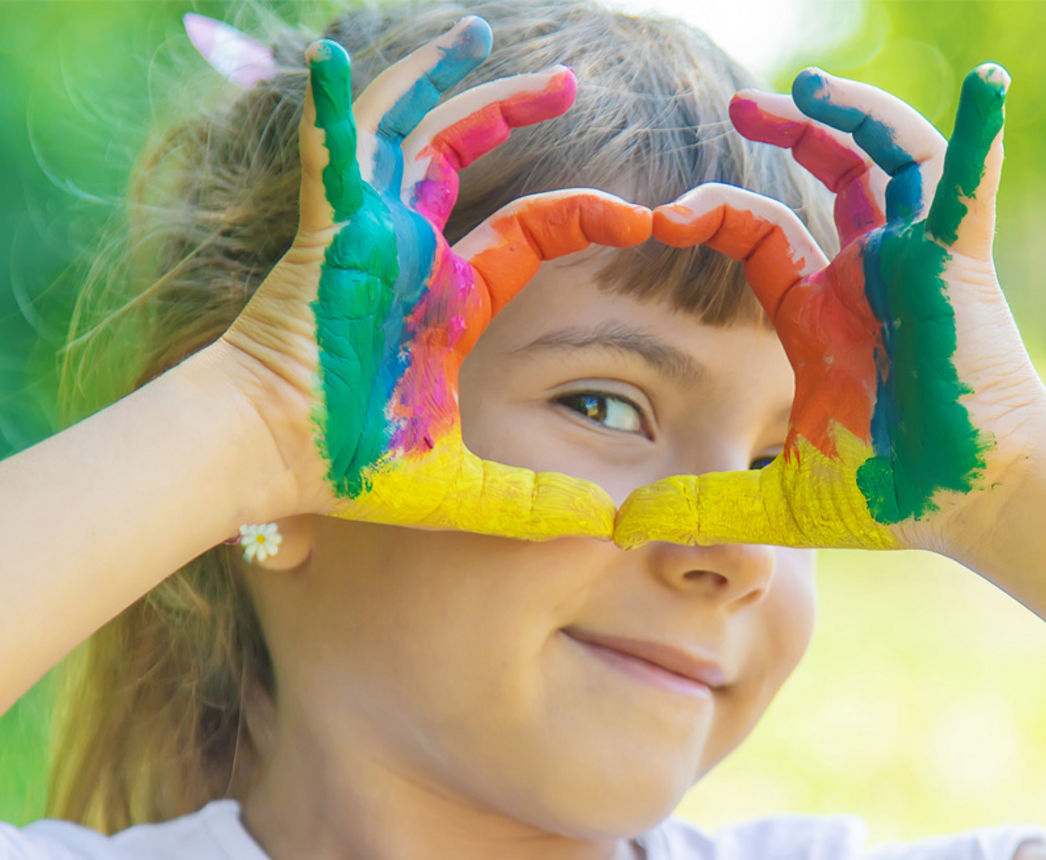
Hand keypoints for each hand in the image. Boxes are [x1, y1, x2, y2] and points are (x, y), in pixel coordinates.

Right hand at [218, 18, 650, 539]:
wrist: (272, 459)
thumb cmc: (353, 465)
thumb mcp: (465, 486)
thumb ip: (535, 502)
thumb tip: (612, 525)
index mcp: (449, 297)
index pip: (529, 229)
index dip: (583, 213)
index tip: (642, 211)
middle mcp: (411, 250)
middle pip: (466, 154)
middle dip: (513, 108)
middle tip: (570, 77)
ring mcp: (367, 231)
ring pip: (407, 129)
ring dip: (442, 78)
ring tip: (483, 28)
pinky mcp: (325, 230)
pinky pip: (327, 152)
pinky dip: (328, 104)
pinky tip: (334, 53)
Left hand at [614, 64, 1045, 551]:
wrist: (971, 507)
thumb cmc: (893, 493)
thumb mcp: (776, 494)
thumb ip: (702, 503)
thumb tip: (623, 528)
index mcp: (822, 311)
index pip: (763, 232)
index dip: (714, 213)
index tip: (659, 218)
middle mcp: (869, 274)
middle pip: (834, 171)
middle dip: (793, 128)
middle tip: (739, 103)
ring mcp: (915, 263)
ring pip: (890, 157)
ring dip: (855, 113)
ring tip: (804, 83)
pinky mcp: (957, 266)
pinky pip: (968, 183)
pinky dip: (980, 129)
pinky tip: (988, 81)